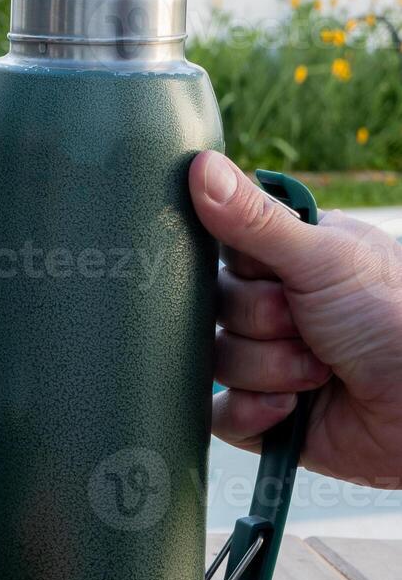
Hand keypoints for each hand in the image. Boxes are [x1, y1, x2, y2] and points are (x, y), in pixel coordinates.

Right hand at [191, 151, 401, 485]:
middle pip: (214, 310)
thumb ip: (254, 217)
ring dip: (269, 370)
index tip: (275, 275)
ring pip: (217, 361)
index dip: (242, 271)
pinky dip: (252, 413)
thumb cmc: (396, 319)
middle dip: (262, 325)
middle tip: (311, 326)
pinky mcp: (265, 414)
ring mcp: (269, 360)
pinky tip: (291, 409)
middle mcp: (278, 307)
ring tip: (320, 372)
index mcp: (292, 259)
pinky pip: (218, 413)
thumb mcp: (324, 258)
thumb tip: (198, 165)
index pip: (222, 253)